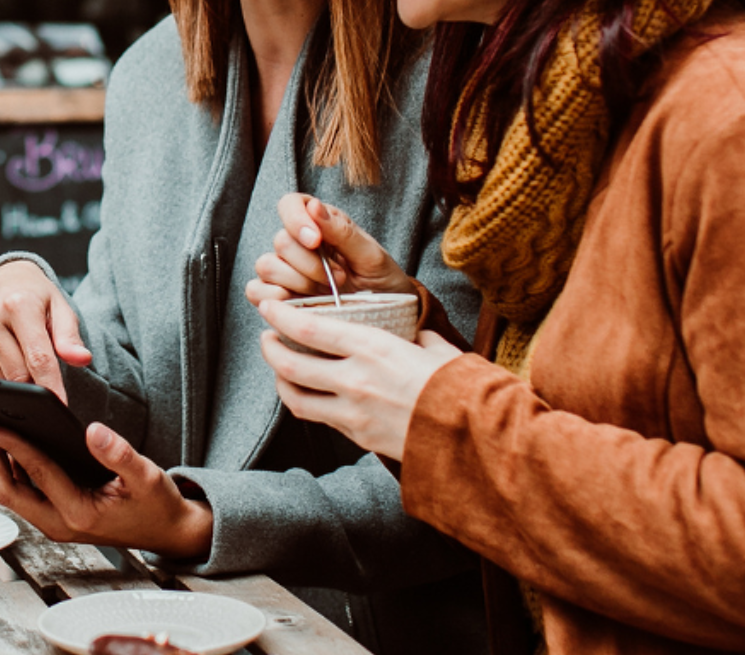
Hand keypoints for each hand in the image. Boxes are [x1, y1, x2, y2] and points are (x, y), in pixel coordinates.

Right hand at [0, 260, 91, 399]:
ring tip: (17, 365)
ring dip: (8, 383)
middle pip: (15, 374)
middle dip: (31, 387)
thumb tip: (81, 359)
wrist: (3, 276)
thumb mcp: (60, 309)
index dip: (51, 387)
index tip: (60, 407)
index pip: (38, 359)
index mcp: (19, 303)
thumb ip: (70, 337)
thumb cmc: (34, 297)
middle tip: (40, 386)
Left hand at [0, 417, 212, 558]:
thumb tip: (94, 431)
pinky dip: (10, 468)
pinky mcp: (55, 516)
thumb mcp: (147, 477)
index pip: (37, 473)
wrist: (168, 533)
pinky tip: (7, 443)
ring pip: (12, 493)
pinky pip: (23, 493)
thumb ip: (120, 454)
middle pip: (8, 491)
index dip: (11, 445)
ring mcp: (55, 522)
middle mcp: (60, 523)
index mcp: (80, 514)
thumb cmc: (157, 507)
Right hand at [246, 194, 413, 305]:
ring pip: (266, 266)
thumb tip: (314, 207)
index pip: (290, 204)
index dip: (296, 219)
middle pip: (280, 241)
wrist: (384, 315)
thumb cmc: (380, 280)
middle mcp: (297, 242)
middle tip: (339, 278)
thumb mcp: (371, 255)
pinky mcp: (276, 296)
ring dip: (299, 282)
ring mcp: (284, 269)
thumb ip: (342, 232)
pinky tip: (303, 302)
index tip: (315, 240)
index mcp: (319, 222)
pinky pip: (256, 291)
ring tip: (326, 292)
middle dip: (311, 264)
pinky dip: (276, 298)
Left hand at [255, 299, 462, 459]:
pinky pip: (320, 418)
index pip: (308, 328)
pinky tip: (310, 393)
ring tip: (281, 367)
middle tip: (267, 336)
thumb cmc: (463, 388)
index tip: (269, 307)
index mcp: (374, 348)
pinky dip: (307, 402)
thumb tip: (412, 334)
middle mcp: (356, 380)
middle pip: (290, 365)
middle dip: (270, 348)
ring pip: (296, 398)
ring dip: (281, 380)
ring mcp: (354, 413)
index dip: (280, 316)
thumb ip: (414, 338)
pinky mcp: (358, 437)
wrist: (477, 439)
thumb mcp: (437, 348)